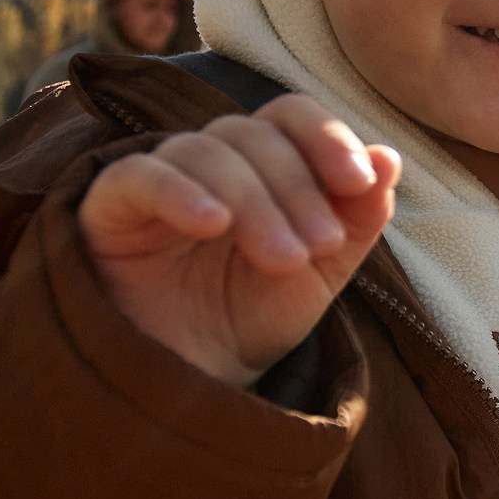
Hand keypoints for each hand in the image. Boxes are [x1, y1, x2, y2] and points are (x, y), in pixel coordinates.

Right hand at [79, 95, 401, 388]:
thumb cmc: (250, 319)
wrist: (188, 382)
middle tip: (318, 247)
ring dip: (255, 203)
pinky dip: (179, 191)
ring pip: (205, 153)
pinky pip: (140, 175)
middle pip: (253, 137)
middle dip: (296, 190)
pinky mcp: (109, 205)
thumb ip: (357, 217)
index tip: (358, 182)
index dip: (326, 137)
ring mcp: (157, 178)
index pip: (290, 117)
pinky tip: (212, 224)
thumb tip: (390, 157)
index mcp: (260, 165)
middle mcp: (208, 161)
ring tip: (282, 263)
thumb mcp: (320, 274)